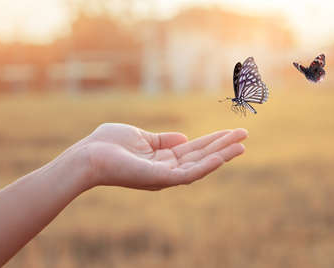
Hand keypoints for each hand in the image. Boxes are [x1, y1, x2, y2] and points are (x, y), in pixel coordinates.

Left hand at [78, 123, 247, 190]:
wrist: (88, 155)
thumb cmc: (108, 144)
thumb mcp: (140, 137)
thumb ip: (162, 139)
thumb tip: (184, 138)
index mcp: (162, 158)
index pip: (194, 149)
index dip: (213, 140)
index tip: (231, 131)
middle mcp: (167, 169)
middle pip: (201, 156)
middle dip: (223, 146)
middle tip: (245, 135)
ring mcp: (164, 175)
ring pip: (200, 165)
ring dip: (221, 155)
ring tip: (242, 144)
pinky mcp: (160, 179)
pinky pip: (188, 174)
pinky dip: (206, 166)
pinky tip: (221, 156)